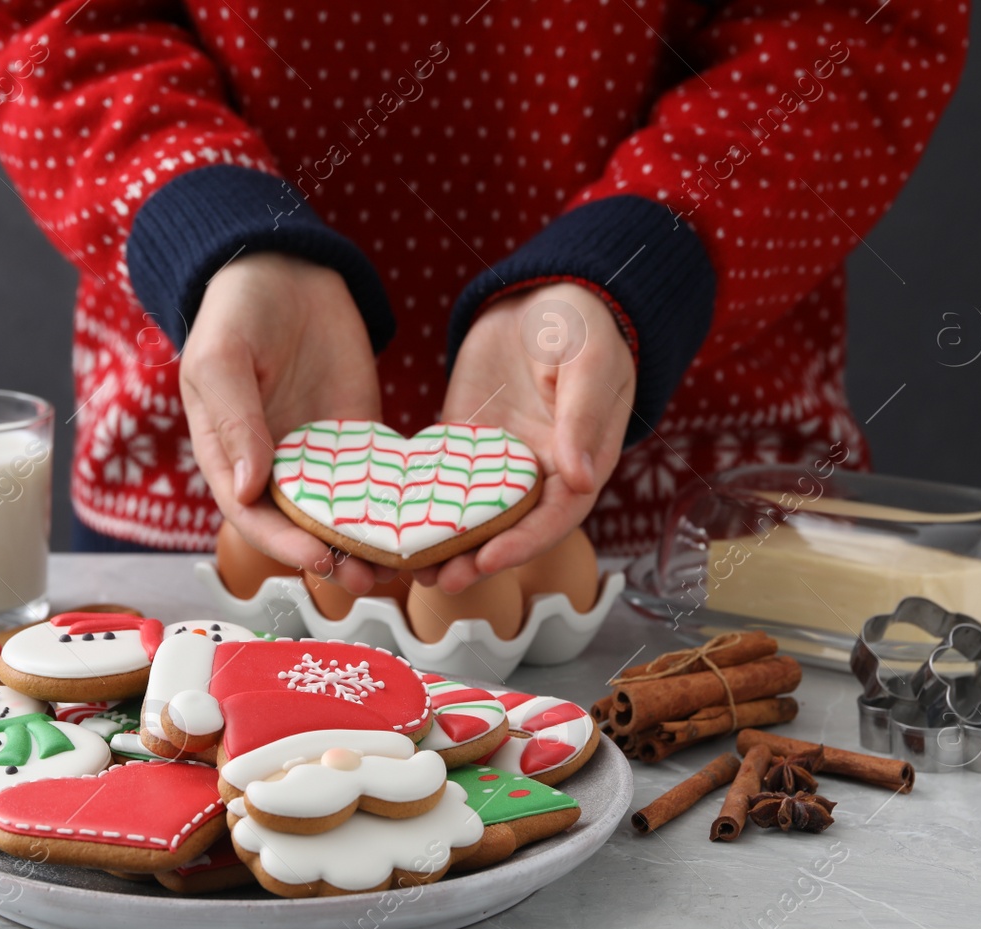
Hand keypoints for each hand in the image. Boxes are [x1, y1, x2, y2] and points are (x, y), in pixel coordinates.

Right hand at [179, 252, 390, 593]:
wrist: (286, 267)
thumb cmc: (237, 311)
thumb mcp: (220, 358)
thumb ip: (232, 421)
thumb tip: (251, 488)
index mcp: (230, 457)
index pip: (253, 517)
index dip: (283, 545)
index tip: (318, 558)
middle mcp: (274, 467)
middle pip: (300, 529)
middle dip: (332, 559)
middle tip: (368, 578)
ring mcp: (319, 456)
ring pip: (342, 516)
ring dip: (367, 544)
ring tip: (400, 565)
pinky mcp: (359, 438)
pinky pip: (377, 480)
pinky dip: (396, 506)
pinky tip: (424, 523)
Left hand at [421, 282, 635, 592]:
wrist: (543, 296)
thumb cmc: (581, 325)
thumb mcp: (589, 364)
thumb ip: (584, 418)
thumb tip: (579, 477)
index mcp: (579, 462)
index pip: (555, 518)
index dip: (524, 544)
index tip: (489, 560)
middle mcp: (539, 474)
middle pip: (510, 530)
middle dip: (477, 559)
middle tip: (441, 580)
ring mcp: (499, 463)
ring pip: (473, 516)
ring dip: (445, 545)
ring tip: (412, 569)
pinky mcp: (464, 444)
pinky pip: (441, 482)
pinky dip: (420, 507)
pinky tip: (391, 526)